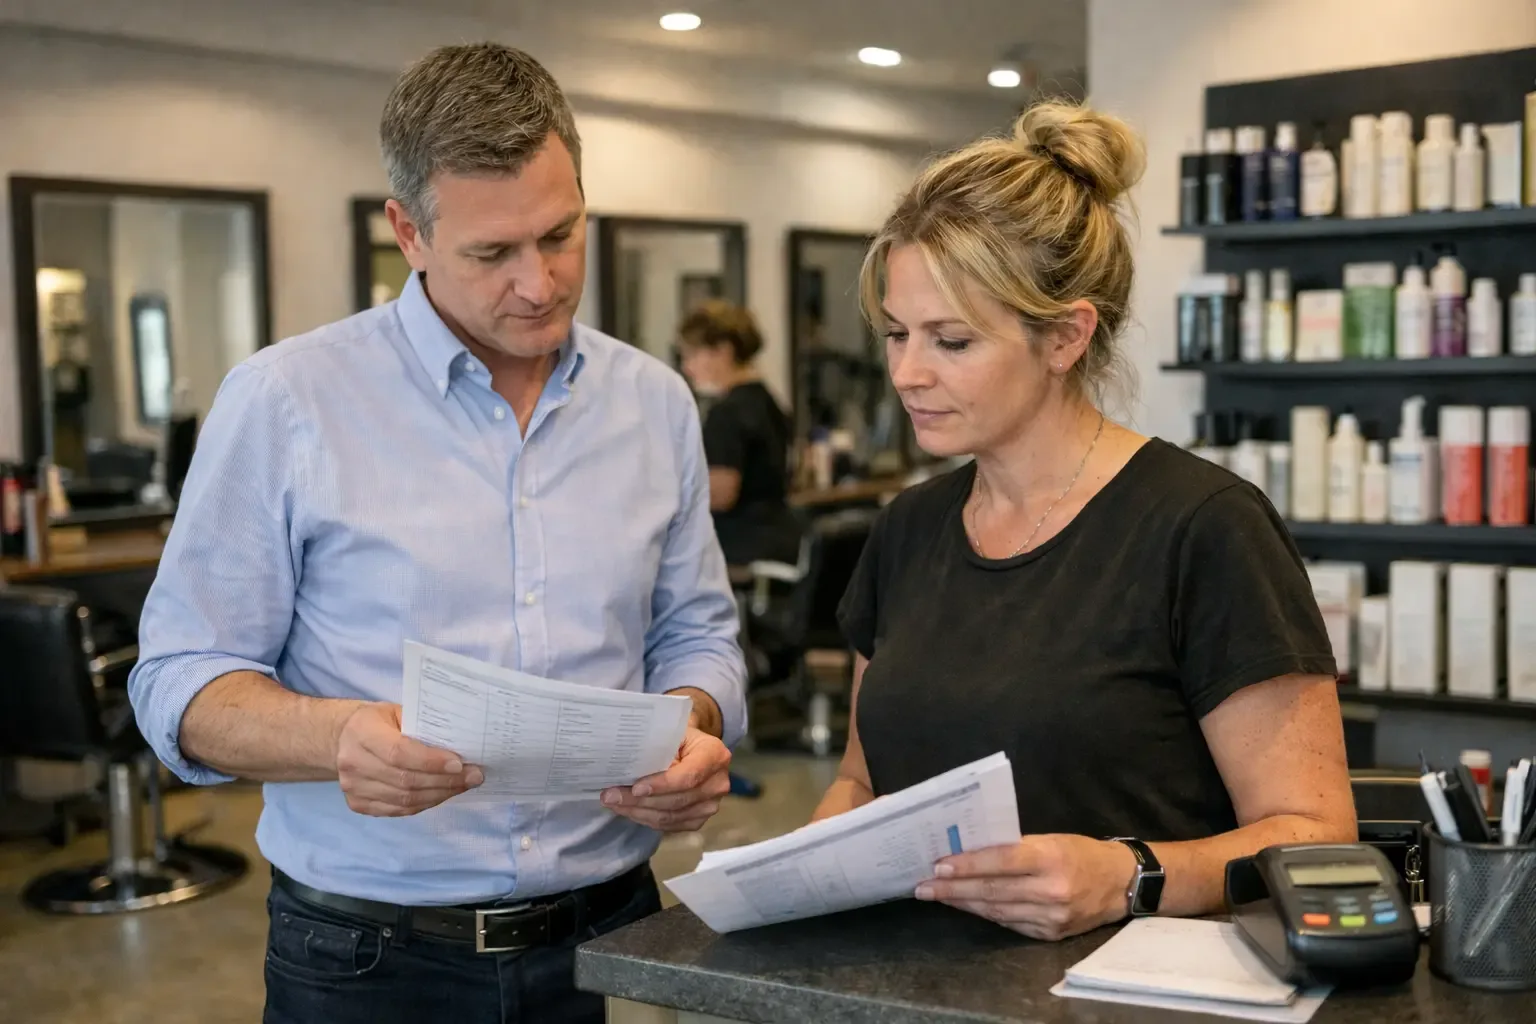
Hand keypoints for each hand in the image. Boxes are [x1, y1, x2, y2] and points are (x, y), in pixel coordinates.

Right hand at [334, 702, 483, 815]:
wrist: (343, 739)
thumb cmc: (378, 721)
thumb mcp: (396, 712)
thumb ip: (421, 726)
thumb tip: (461, 743)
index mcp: (362, 732)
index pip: (399, 752)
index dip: (431, 762)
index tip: (460, 764)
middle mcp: (353, 762)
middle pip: (405, 780)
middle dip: (445, 781)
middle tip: (474, 776)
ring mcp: (353, 787)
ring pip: (404, 800)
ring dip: (439, 794)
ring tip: (463, 785)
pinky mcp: (358, 804)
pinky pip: (398, 811)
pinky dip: (425, 804)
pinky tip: (442, 794)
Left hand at [600, 725, 730, 831]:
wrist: (692, 748)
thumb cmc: (679, 736)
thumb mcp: (672, 732)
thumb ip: (658, 746)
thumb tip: (627, 765)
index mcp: (715, 755)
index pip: (688, 777)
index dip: (662, 785)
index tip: (636, 787)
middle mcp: (718, 783)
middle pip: (677, 800)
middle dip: (640, 801)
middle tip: (610, 795)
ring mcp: (710, 805)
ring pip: (670, 816)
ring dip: (638, 812)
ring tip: (613, 802)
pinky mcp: (698, 819)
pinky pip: (669, 825)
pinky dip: (646, 819)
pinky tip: (628, 809)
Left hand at [914, 834, 1136, 940]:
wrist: (1121, 884)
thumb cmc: (1080, 852)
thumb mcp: (1051, 840)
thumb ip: (1014, 846)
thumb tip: (970, 848)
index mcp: (1050, 859)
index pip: (1000, 861)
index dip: (967, 864)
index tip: (938, 865)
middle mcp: (1050, 891)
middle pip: (992, 891)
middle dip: (952, 889)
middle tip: (923, 886)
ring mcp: (1050, 917)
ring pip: (996, 911)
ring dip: (962, 903)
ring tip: (936, 895)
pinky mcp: (1049, 935)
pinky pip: (1008, 924)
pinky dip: (985, 914)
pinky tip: (966, 906)